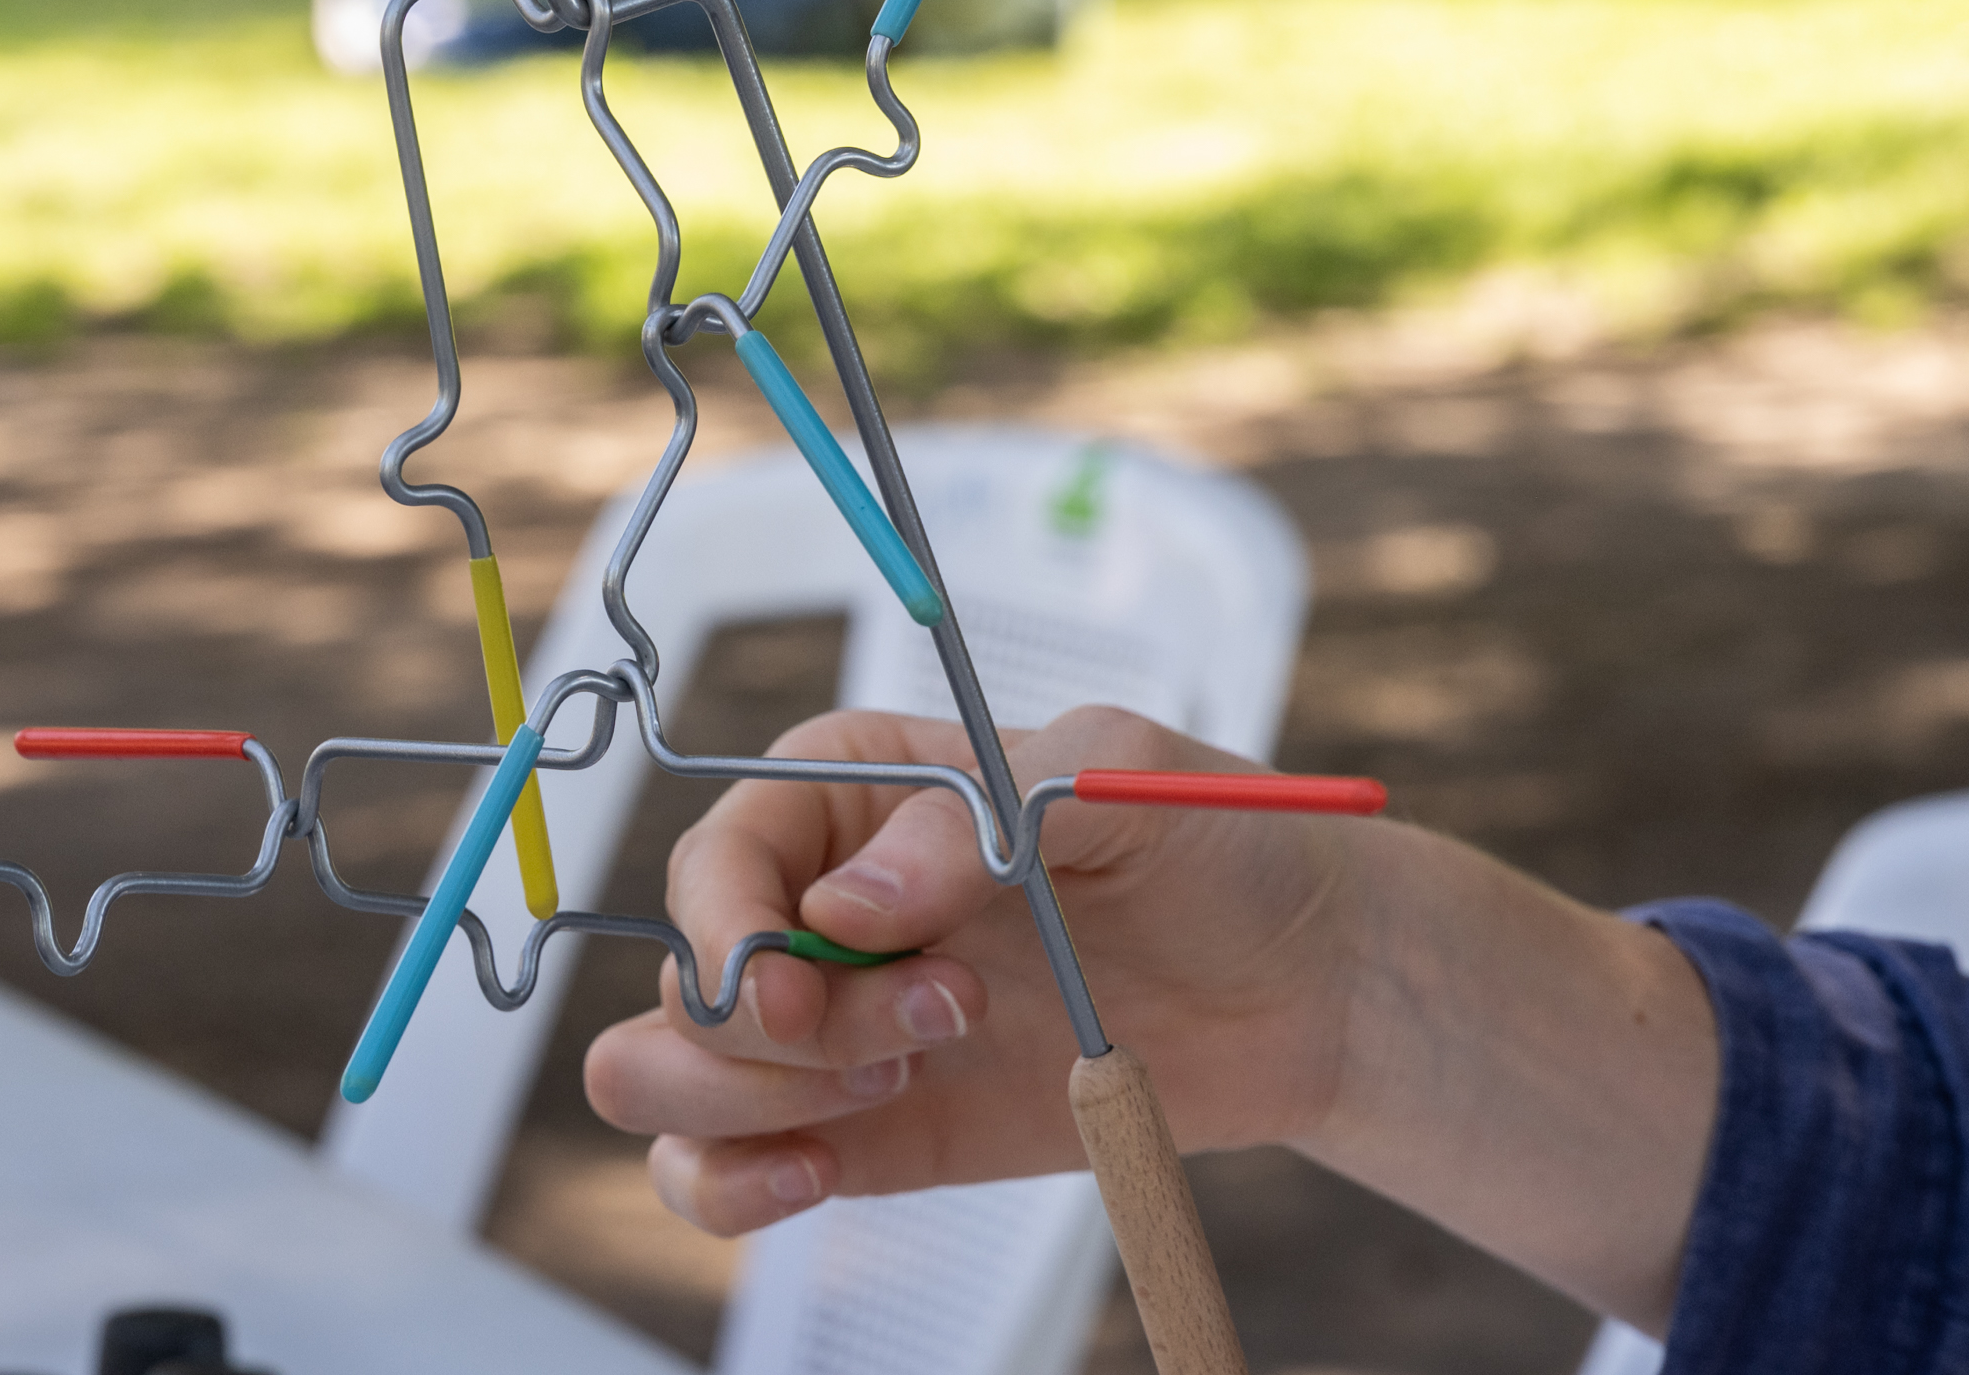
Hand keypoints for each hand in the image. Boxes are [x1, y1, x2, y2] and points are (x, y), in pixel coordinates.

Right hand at [582, 705, 1361, 1237]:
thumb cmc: (1211, 843)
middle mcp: (812, 905)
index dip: (725, 928)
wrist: (1303, 981)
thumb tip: (850, 906)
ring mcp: (831, 1027)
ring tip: (908, 1079)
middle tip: (939, 1019)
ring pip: (664, 1077)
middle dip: (778, 1029)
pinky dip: (731, 1189)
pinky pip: (722, 1174)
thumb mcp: (1113, 780)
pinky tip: (816, 1174)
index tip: (787, 984)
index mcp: (848, 791)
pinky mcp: (864, 1130)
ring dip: (754, 1101)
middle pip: (680, 982)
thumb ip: (976, 821)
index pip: (717, 859)